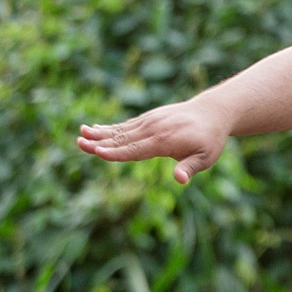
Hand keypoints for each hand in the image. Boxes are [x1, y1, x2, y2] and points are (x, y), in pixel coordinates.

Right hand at [78, 98, 230, 183]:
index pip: (135, 150)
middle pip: (122, 139)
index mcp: (164, 141)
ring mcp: (150, 122)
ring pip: (121, 130)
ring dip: (100, 133)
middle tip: (78, 143)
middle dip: (100, 142)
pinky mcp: (150, 118)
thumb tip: (180, 180)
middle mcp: (154, 129)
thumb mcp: (206, 157)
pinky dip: (110, 128)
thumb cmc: (210, 139)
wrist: (213, 111)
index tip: (97, 152)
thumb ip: (190, 168)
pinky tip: (95, 129)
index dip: (115, 153)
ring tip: (80, 133)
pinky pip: (127, 125)